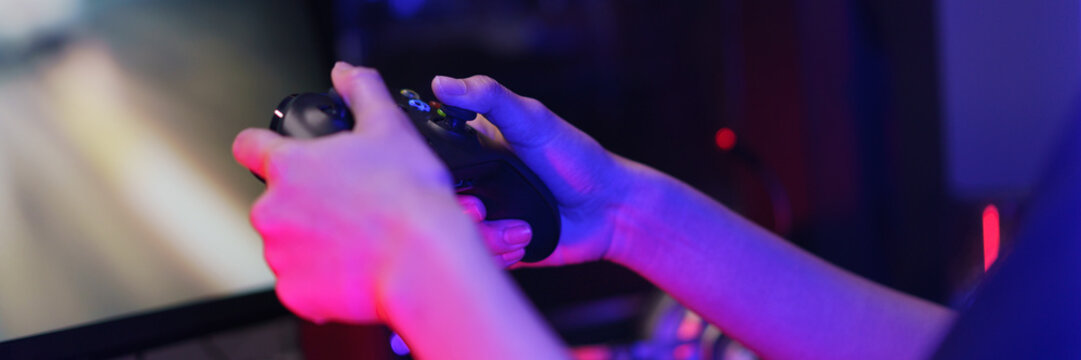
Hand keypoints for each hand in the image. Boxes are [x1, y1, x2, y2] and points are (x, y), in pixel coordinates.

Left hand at [232, 63, 483, 323]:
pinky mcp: (294, 293)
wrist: (425, 262)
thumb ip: (362, 92)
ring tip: (358, 241)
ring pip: (289, 243)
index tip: (276, 155)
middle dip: (306, 204)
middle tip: (350, 208)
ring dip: (313, 242)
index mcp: (289, 167)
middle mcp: (272, 210)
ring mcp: (280, 255)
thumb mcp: (390, 128)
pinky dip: (323, 280)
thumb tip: (347, 73)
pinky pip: (301, 284)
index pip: (248, 145)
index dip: (262, 147)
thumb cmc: (410, 198)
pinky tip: (356, 269)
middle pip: (277, 201)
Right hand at [433, 75, 637, 266]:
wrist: (610, 210)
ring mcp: (486, 217)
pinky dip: (499, 254)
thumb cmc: (575, 158)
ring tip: (520, 229)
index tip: (448, 181)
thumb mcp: (532, 120)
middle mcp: (474, 183)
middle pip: (440, 204)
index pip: (430, 163)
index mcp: (473, 150)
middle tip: (482, 209)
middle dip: (459, 212)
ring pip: (458, 235)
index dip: (431, 175)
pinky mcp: (499, 246)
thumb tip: (441, 82)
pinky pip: (479, 258)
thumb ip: (489, 97)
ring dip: (488, 237)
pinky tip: (524, 241)